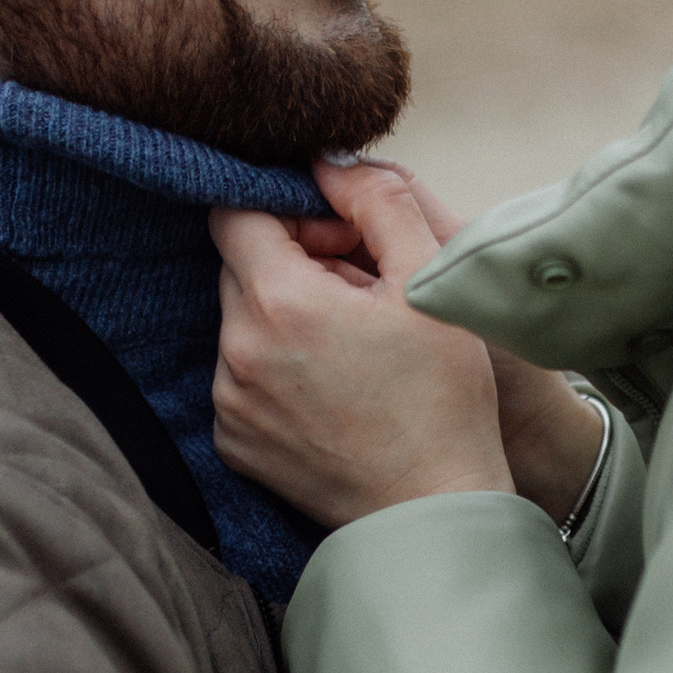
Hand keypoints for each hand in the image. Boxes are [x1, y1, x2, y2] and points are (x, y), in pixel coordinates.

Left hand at [213, 165, 510, 523]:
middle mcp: (236, 350)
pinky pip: (241, 378)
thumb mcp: (429, 280)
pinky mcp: (232, 444)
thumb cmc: (444, 398)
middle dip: (291, 262)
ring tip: (351, 350)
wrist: (434, 513)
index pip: (236, 210)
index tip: (340, 237)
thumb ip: (378, 201)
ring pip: (241, 323)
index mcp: (278, 300)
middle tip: (359, 294)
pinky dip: (276, 370)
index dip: (291, 210)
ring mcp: (229, 403)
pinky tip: (334, 392)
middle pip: (239, 266)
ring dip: (283, 318)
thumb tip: (329, 159)